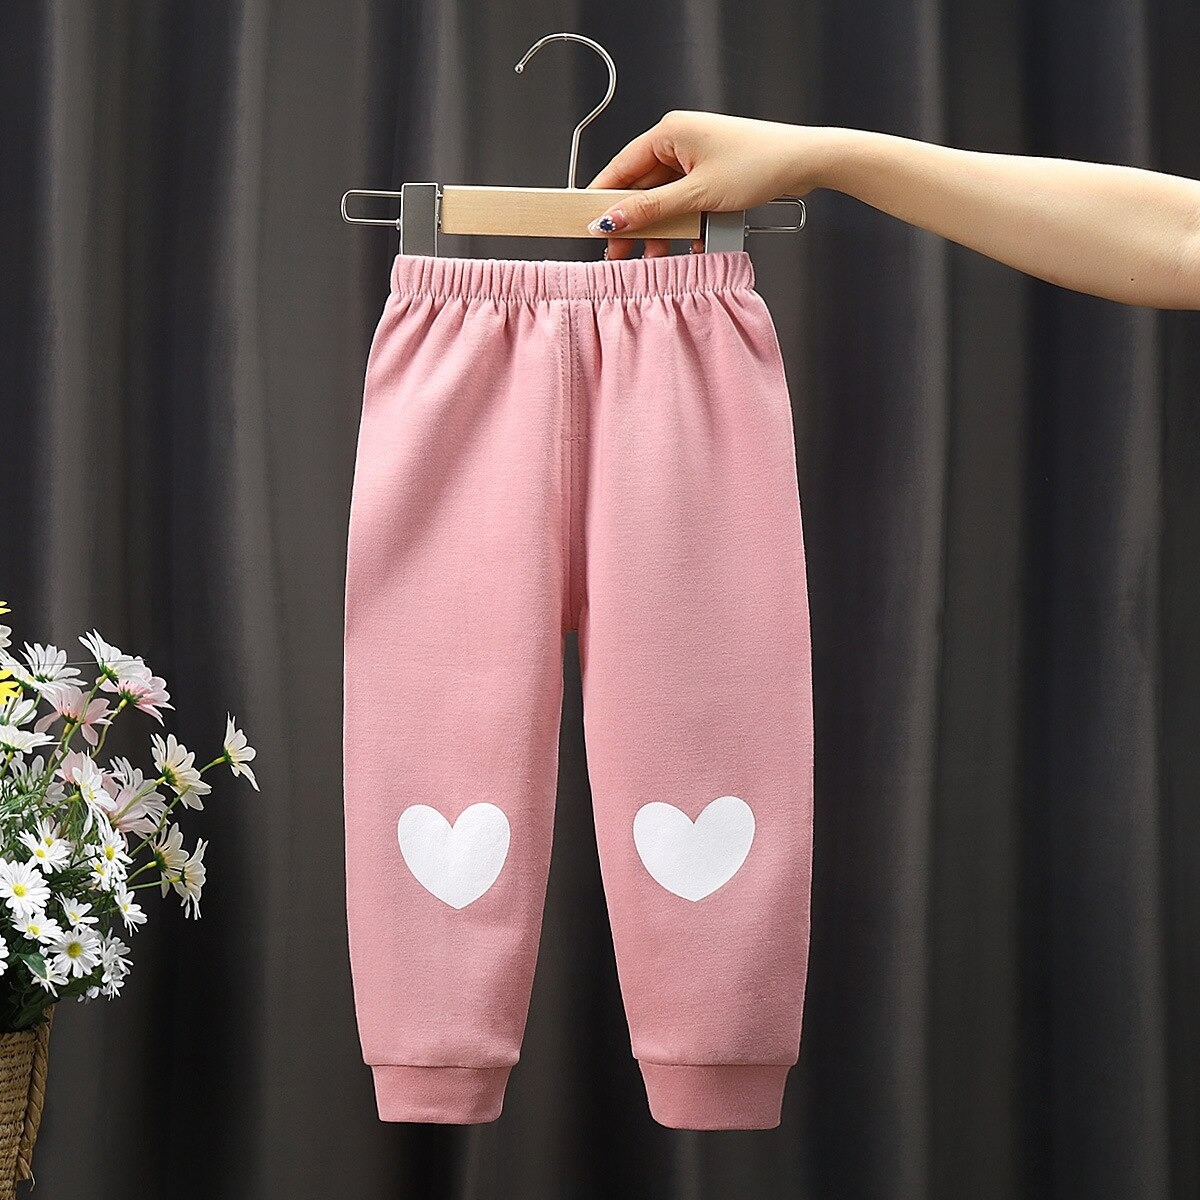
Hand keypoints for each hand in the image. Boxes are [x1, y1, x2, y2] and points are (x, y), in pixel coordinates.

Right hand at [585, 110, 834, 258]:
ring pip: (664, 200)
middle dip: (633, 223)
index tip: (587, 226)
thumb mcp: (698, 194)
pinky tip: (684, 247)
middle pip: (641, 188)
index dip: (603, 199)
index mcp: (669, 133)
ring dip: (660, 230)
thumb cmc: (758, 165)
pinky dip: (683, 224)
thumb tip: (613, 219)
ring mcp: (696, 158)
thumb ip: (652, 209)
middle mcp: (679, 142)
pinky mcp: (711, 174)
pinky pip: (685, 202)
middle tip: (618, 255)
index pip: (621, 168)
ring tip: (653, 259)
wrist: (806, 162)